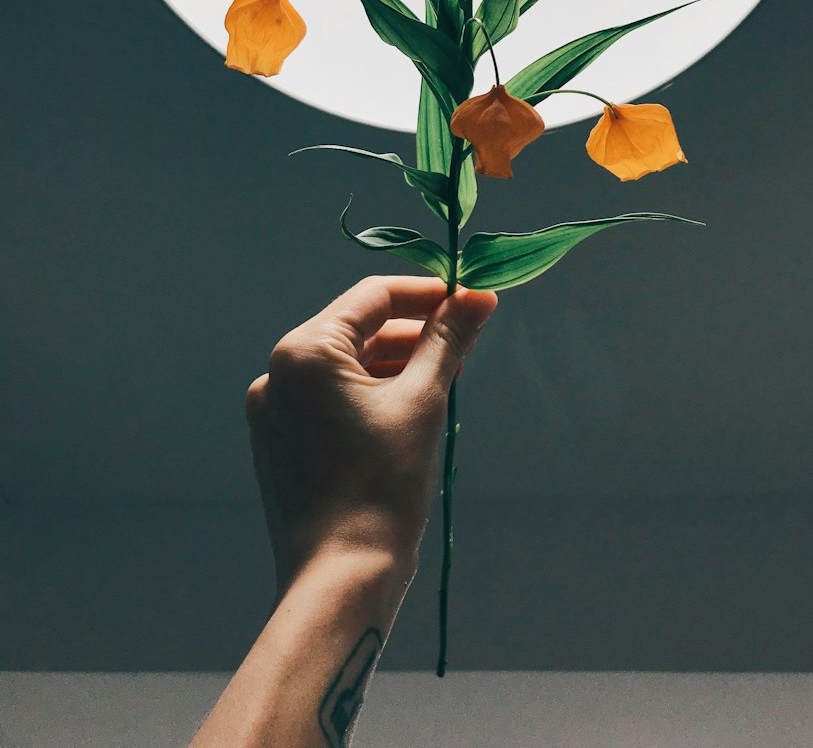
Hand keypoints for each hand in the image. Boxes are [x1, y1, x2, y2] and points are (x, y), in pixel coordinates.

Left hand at [245, 275, 497, 592]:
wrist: (341, 579)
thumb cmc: (383, 486)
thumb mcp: (422, 402)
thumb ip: (447, 340)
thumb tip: (477, 297)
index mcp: (304, 351)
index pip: (374, 296)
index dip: (428, 295)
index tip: (471, 302)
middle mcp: (277, 372)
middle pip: (359, 330)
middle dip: (415, 333)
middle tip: (468, 342)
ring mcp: (273, 410)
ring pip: (345, 367)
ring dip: (396, 364)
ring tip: (447, 376)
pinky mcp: (279, 443)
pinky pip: (329, 400)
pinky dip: (370, 395)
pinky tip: (410, 409)